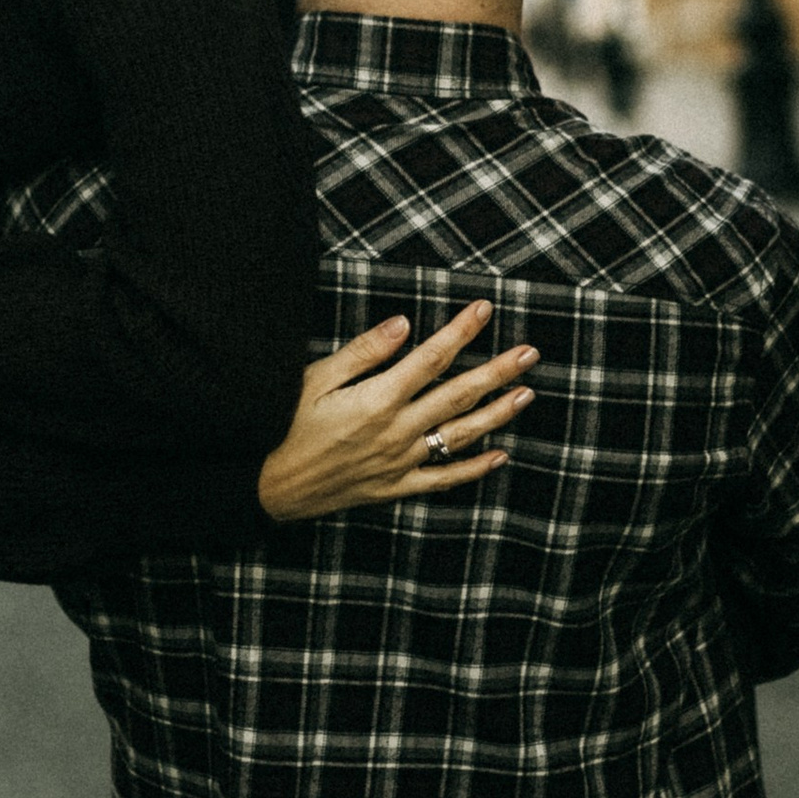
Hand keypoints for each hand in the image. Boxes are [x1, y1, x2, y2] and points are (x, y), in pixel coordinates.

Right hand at [258, 299, 536, 522]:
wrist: (267, 487)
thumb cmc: (285, 427)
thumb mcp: (314, 380)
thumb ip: (363, 352)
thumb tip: (403, 324)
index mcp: (377, 399)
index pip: (431, 358)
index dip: (462, 331)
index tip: (485, 309)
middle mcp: (396, 431)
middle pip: (458, 395)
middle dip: (497, 371)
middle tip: (530, 353)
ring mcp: (399, 462)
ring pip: (459, 435)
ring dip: (496, 414)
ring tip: (526, 394)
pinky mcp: (395, 488)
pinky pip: (443, 479)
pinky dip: (474, 469)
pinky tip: (500, 455)